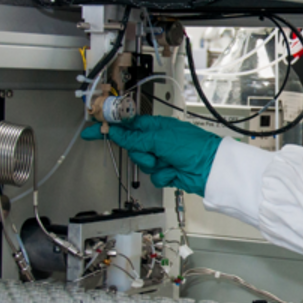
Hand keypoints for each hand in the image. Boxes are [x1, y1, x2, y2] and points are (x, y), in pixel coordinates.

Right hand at [80, 115, 221, 195]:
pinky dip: (164, 175)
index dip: (110, 128)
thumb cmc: (192, 146)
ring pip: (142, 163)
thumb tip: (117, 133)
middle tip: (153, 153)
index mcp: (156, 126)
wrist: (210, 168)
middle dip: (141, 154)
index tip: (92, 131)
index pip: (126, 126)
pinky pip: (154, 176)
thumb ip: (135, 138)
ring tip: (168, 162)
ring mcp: (162, 156)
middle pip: (132, 148)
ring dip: (154, 165)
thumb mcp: (159, 138)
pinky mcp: (167, 171)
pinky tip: (174, 171)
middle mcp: (158, 140)